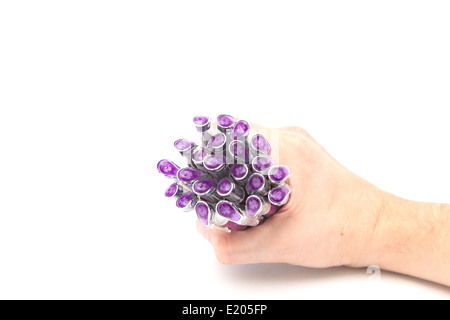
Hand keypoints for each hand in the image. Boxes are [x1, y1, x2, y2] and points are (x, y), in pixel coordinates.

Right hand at [197, 125, 383, 267]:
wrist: (378, 226)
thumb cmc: (342, 229)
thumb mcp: (281, 243)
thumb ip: (234, 242)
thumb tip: (205, 228)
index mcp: (284, 149)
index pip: (225, 137)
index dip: (204, 158)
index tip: (195, 180)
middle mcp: (288, 137)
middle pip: (233, 142)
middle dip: (217, 170)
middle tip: (213, 197)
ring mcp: (295, 143)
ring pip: (247, 150)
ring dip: (235, 173)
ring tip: (235, 201)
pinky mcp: (300, 154)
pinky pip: (262, 157)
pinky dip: (251, 174)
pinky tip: (255, 198)